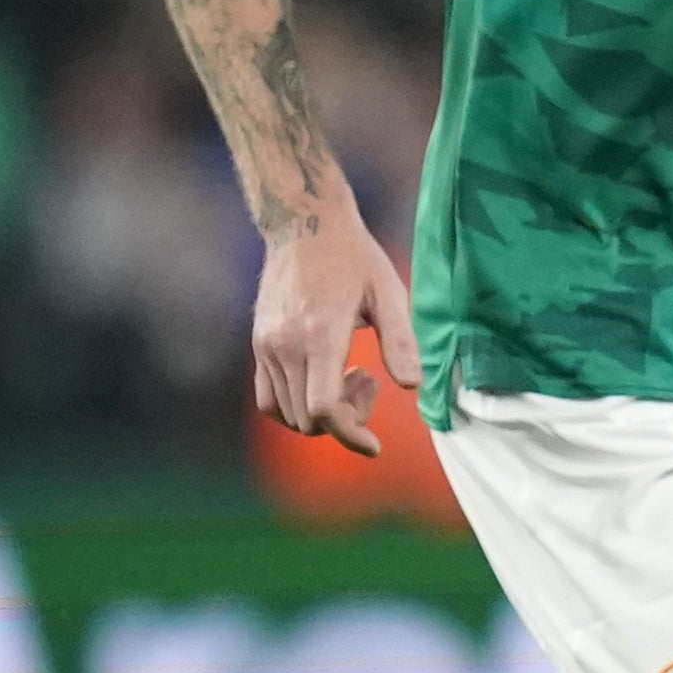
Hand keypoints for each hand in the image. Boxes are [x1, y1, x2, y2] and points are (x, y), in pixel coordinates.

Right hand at [252, 219, 418, 456]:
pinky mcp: (258, 345)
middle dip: (346, 420)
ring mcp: (266, 347)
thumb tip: (414, 385)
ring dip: (322, 412)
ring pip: (287, 414)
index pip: (325, 409)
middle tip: (369, 381)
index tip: (375, 446)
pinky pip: (269, 398)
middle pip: (309, 419)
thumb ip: (401, 340)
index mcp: (320, 336)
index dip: (351, 435)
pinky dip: (297, 405)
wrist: (304, 225)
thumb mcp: (390, 293)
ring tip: (352, 375)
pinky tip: (325, 376)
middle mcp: (285, 347)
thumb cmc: (354, 258)